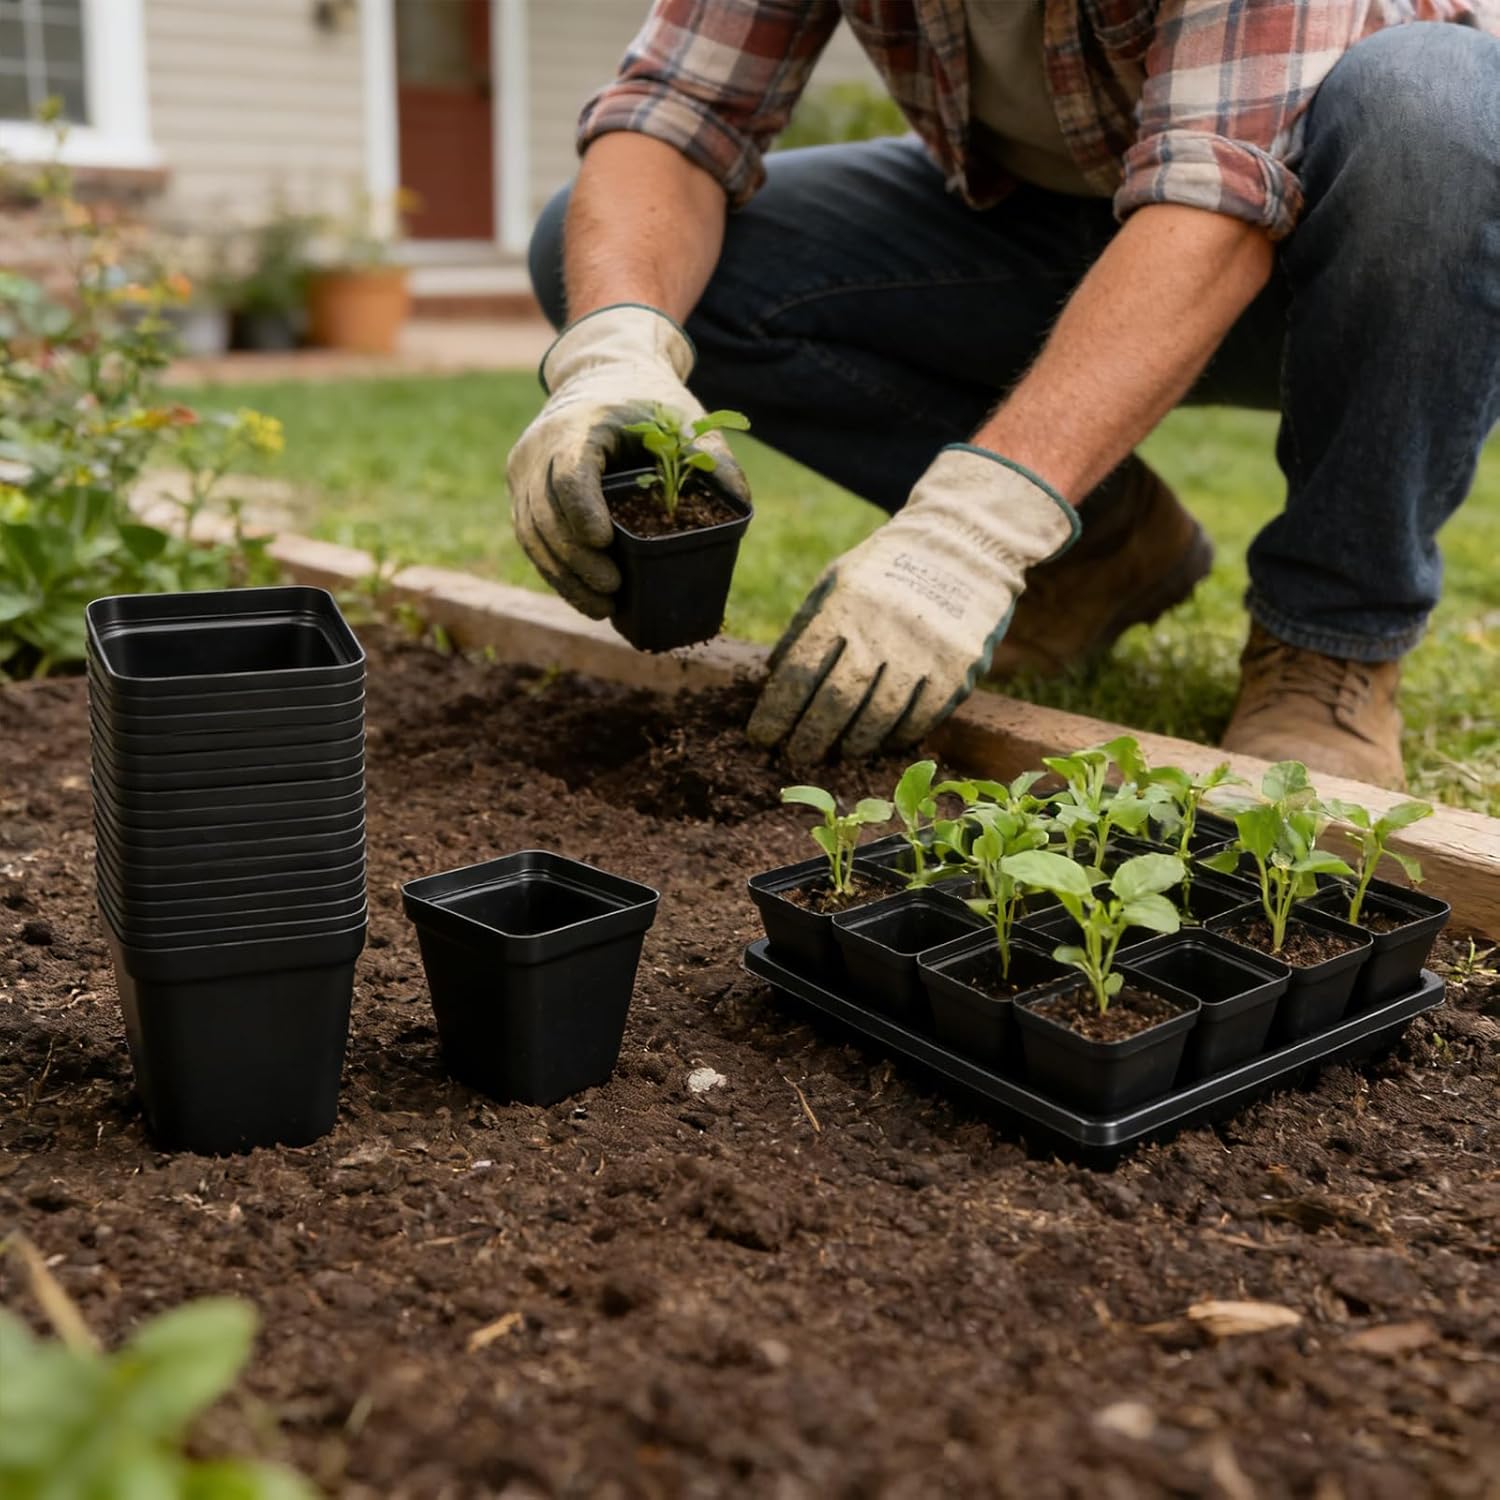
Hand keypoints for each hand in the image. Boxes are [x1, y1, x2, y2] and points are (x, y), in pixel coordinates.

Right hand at [507, 304, 749, 616]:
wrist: (602, 373)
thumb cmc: (646, 398)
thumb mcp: (683, 416)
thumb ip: (711, 455)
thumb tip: (742, 505)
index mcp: (579, 425)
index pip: (569, 473)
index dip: (583, 511)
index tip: (605, 543)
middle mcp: (540, 447)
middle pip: (545, 512)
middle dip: (576, 559)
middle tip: (612, 591)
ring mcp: (524, 471)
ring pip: (532, 533)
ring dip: (564, 576)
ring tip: (601, 608)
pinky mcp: (521, 491)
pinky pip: (531, 538)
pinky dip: (556, 570)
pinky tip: (584, 595)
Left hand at [747, 446, 1078, 761]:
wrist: (964, 544)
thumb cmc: (886, 568)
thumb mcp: (837, 579)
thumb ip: (805, 625)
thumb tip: (774, 675)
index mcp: (844, 606)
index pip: (799, 671)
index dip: (776, 712)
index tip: (761, 736)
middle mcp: (882, 631)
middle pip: (837, 702)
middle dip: (809, 737)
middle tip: (795, 755)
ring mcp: (923, 653)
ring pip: (879, 717)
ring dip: (852, 743)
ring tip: (838, 752)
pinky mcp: (957, 669)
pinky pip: (920, 719)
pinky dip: (895, 737)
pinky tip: (881, 741)